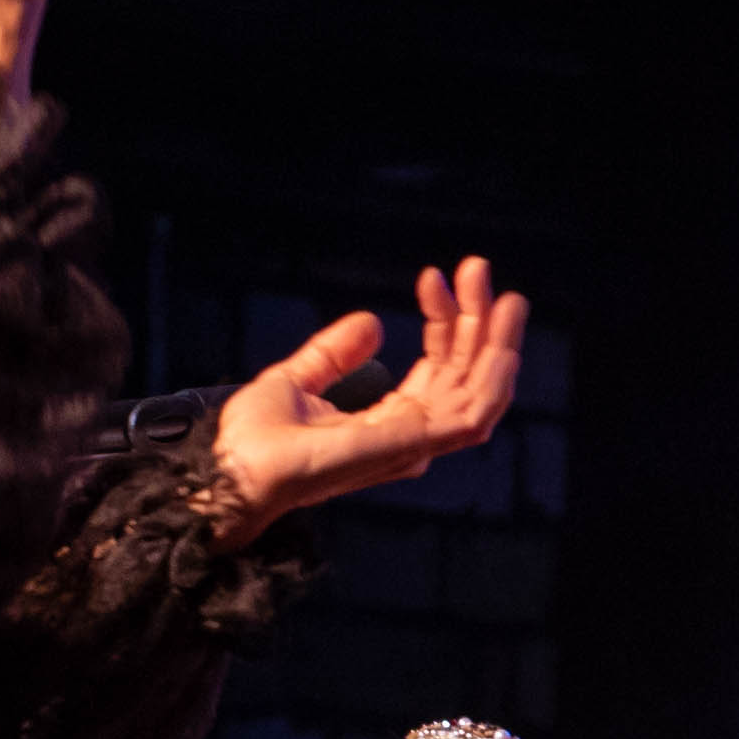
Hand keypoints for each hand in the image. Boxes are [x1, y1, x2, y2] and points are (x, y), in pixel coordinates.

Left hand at [209, 262, 528, 524]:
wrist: (234, 469)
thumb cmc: (255, 442)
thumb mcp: (296, 379)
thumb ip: (334, 354)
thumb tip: (373, 323)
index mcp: (389, 422)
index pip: (437, 369)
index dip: (443, 322)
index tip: (433, 278)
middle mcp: (409, 435)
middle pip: (463, 375)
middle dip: (477, 322)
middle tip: (476, 268)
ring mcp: (413, 443)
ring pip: (479, 392)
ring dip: (497, 344)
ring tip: (504, 298)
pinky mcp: (410, 445)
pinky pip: (473, 417)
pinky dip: (493, 381)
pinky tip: (502, 345)